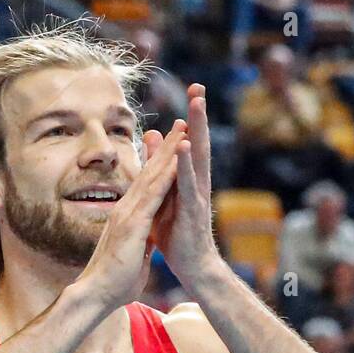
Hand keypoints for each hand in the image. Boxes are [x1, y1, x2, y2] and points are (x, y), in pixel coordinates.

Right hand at [72, 120, 185, 313]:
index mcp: (126, 217)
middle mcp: (125, 209)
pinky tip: (178, 160)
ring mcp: (128, 214)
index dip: (159, 163)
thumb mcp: (132, 255)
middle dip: (165, 147)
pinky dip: (166, 176)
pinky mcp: (133, 224)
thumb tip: (144, 241)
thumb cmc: (113, 282)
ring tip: (183, 130)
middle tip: (180, 124)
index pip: (146, 185)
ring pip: (152, 177)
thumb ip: (139, 244)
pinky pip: (154, 196)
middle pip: (149, 172)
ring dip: (168, 153)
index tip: (172, 146)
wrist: (96, 294)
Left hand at [145, 84, 221, 287]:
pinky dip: (186, 164)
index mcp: (189, 180)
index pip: (190, 142)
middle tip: (198, 86)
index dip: (192, 116)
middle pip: (198, 143)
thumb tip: (154, 136)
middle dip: (198, 115)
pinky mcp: (192, 210)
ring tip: (196, 105)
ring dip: (197, 131)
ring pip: (198, 158)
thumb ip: (161, 167)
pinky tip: (185, 146)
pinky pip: (188, 184)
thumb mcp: (166, 195)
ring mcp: (197, 195)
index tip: (193, 88)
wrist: (192, 266)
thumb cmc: (178, 233)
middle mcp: (197, 183)